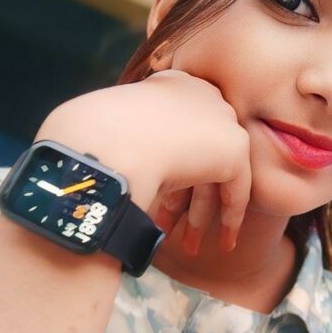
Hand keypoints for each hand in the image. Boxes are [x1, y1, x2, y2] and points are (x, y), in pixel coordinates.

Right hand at [35, 69, 251, 254]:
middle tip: (172, 225)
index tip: (162, 197)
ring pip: (217, 175)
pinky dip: (230, 219)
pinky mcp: (233, 147)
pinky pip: (236, 190)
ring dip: (202, 215)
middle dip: (187, 196)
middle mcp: (202, 95)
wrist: (108, 142)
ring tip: (192, 247)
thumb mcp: (114, 134)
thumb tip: (126, 167)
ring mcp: (221, 119)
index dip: (173, 170)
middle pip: (200, 154)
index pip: (180, 132)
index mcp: (171, 85)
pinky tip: (225, 242)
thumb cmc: (95, 138)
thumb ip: (133, 142)